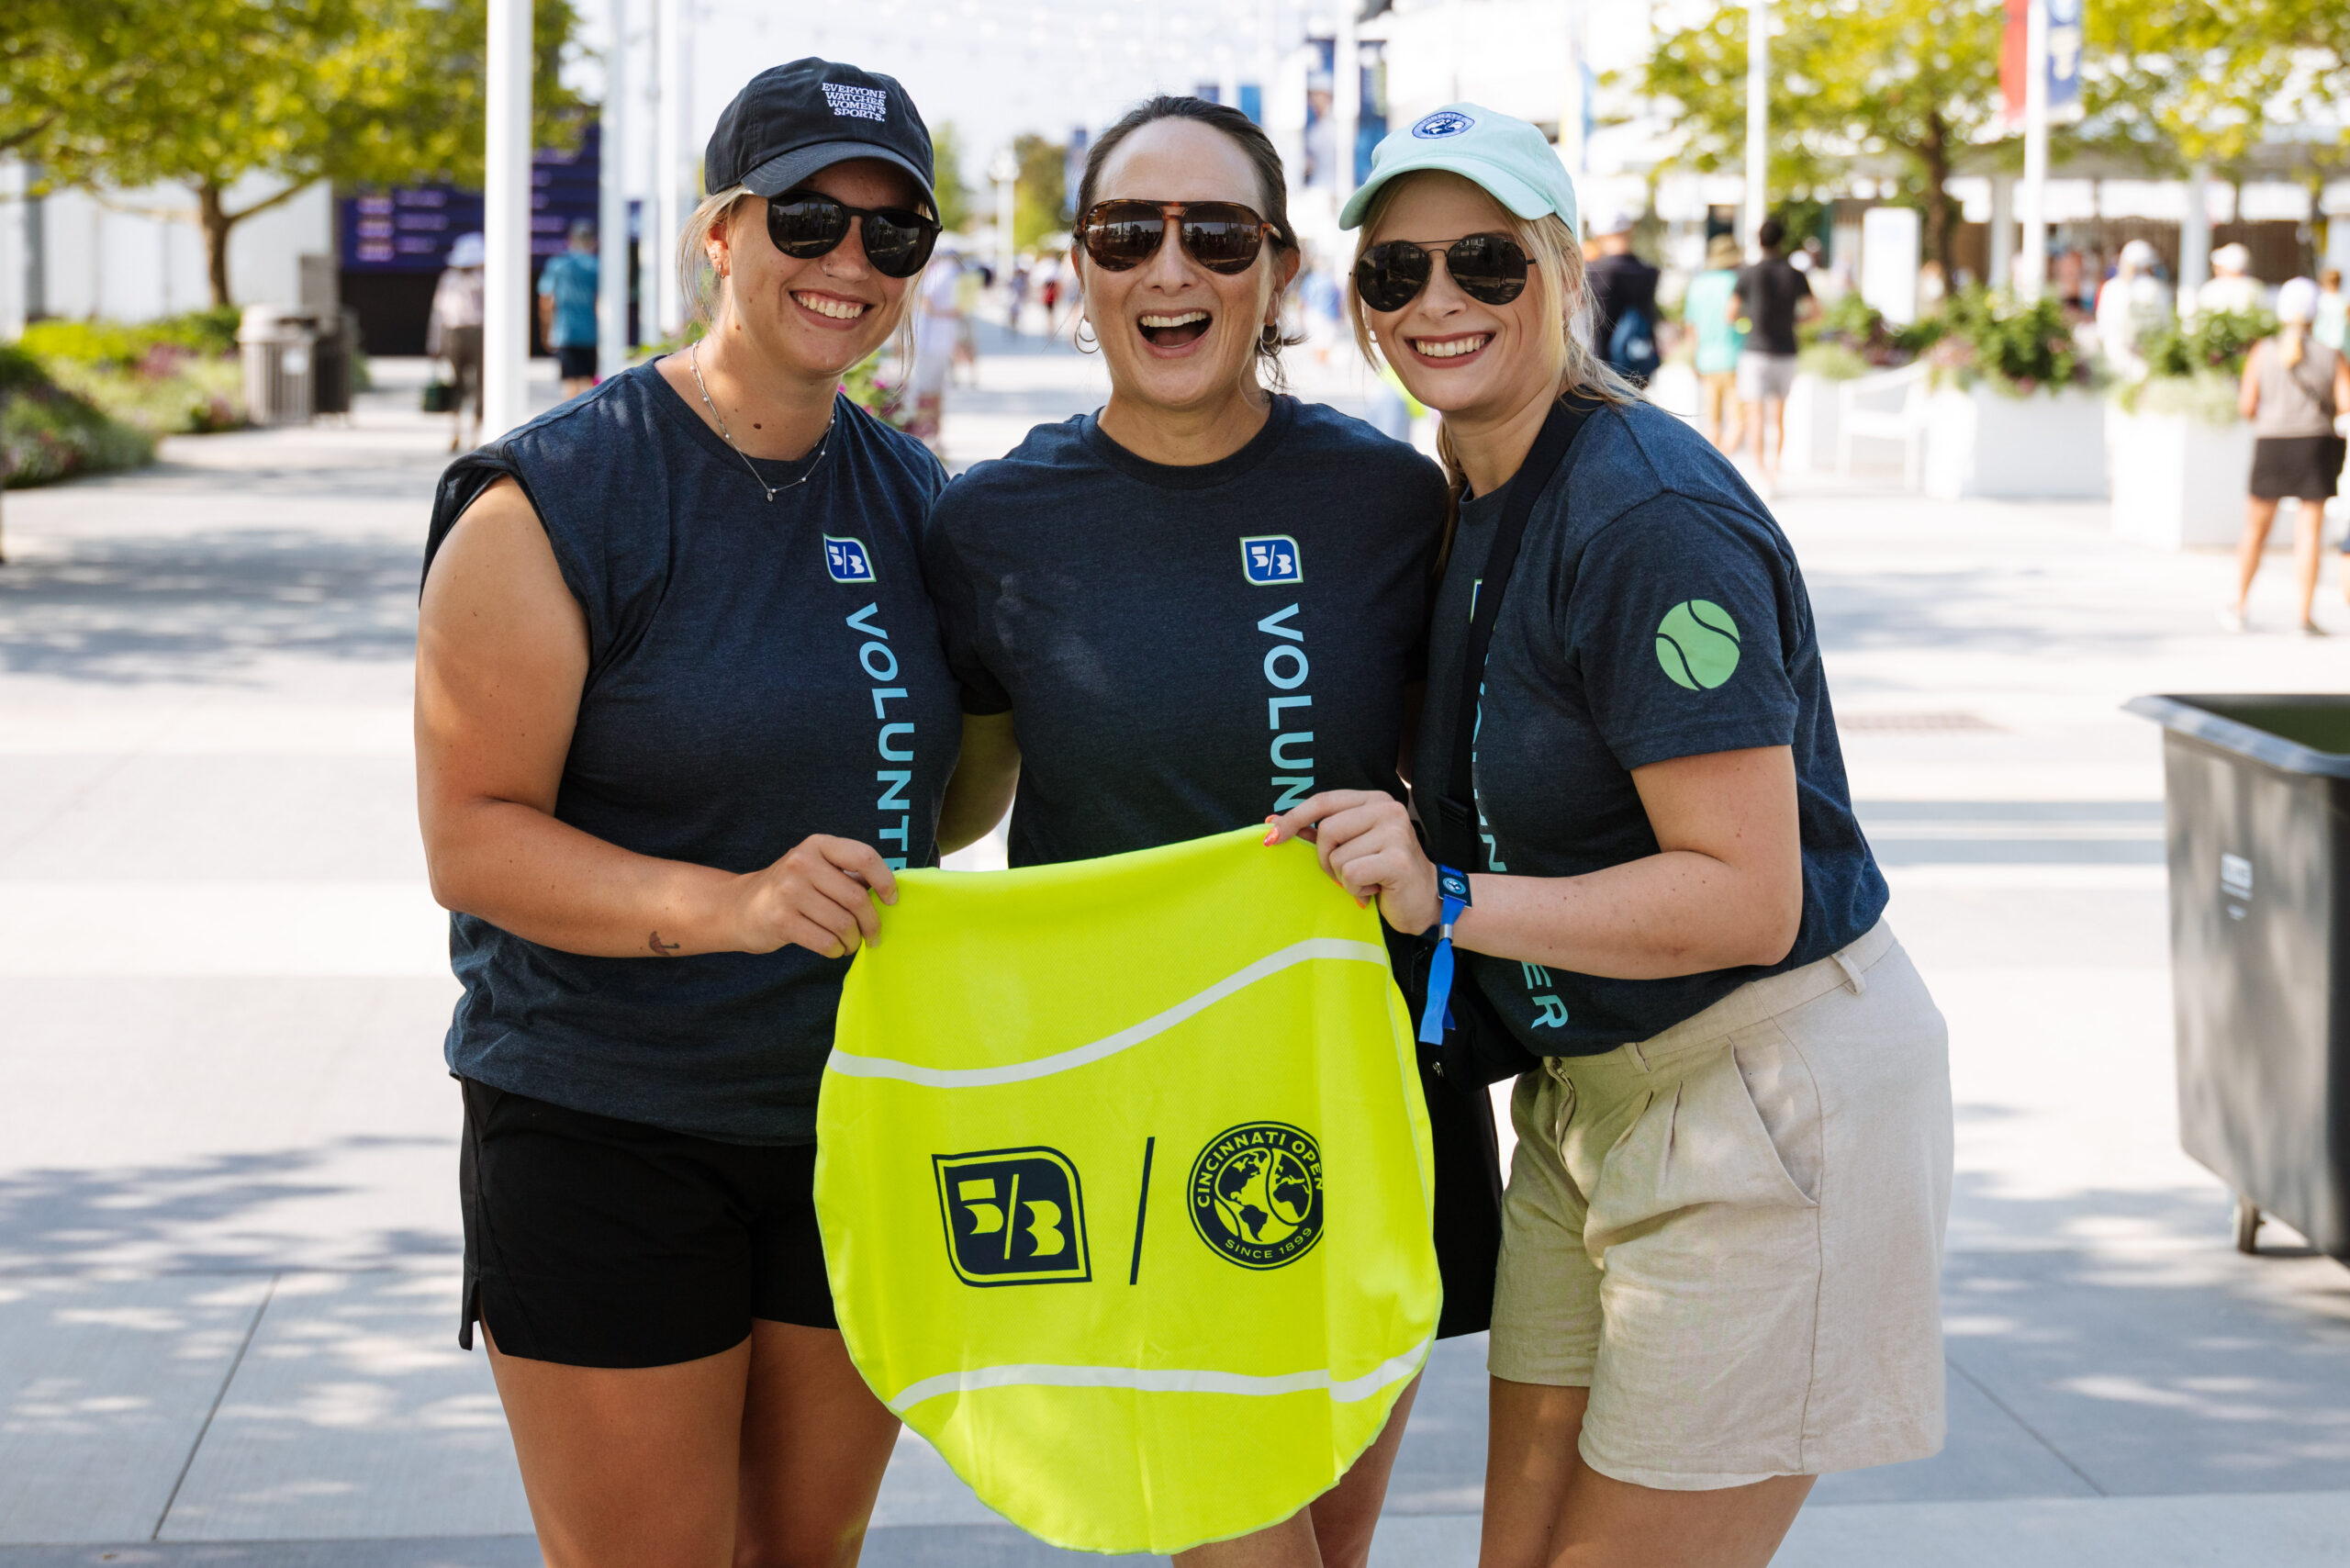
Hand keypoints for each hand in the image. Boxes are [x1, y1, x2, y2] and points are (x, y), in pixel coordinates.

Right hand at [730, 835, 898, 957]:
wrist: (741, 907)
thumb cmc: (791, 889)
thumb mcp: (817, 868)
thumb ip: (849, 875)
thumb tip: (888, 893)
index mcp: (818, 845)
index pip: (864, 857)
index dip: (885, 881)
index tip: (891, 900)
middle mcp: (802, 862)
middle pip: (857, 898)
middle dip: (872, 923)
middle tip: (873, 935)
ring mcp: (789, 891)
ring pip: (843, 924)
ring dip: (854, 940)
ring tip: (851, 943)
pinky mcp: (781, 920)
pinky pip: (826, 942)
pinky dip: (837, 950)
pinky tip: (835, 948)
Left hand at [1263, 790, 1440, 935]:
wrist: (1424, 900)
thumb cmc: (1383, 874)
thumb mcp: (1350, 847)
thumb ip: (1317, 832)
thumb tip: (1273, 820)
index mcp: (1374, 800)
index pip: (1324, 801)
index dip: (1294, 818)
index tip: (1271, 836)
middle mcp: (1387, 809)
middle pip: (1327, 831)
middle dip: (1326, 859)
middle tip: (1345, 873)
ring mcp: (1396, 832)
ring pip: (1337, 856)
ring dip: (1344, 878)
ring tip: (1367, 880)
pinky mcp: (1398, 860)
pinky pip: (1351, 874)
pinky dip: (1355, 889)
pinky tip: (1374, 890)